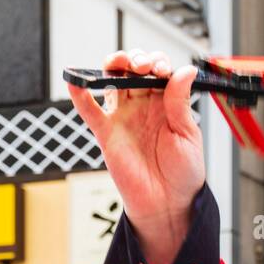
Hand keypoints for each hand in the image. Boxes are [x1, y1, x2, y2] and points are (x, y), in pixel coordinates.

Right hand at [67, 49, 204, 263]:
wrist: (169, 204)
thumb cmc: (183, 174)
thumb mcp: (188, 136)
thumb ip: (180, 103)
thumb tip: (185, 70)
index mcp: (166, 103)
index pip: (158, 70)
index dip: (159, 63)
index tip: (163, 70)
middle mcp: (143, 106)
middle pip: (133, 69)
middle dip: (138, 59)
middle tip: (145, 66)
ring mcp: (123, 117)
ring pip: (112, 81)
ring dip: (115, 64)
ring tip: (122, 64)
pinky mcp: (107, 133)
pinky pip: (90, 111)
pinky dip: (80, 95)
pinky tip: (76, 81)